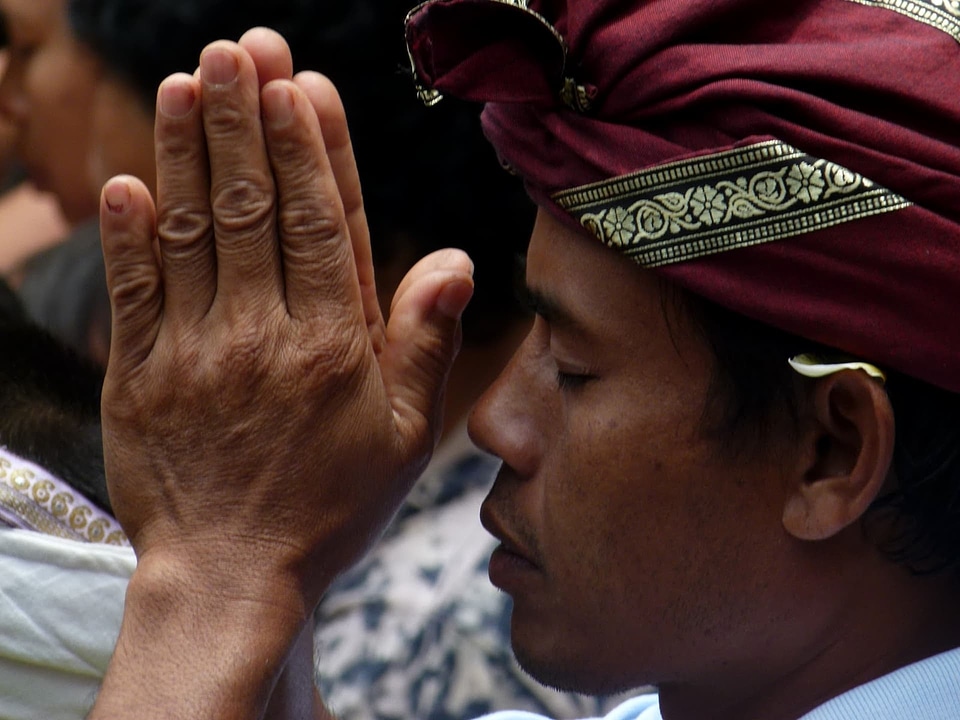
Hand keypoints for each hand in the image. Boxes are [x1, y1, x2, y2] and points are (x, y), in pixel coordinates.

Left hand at [92, 28, 472, 717]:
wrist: (235, 576)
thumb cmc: (332, 505)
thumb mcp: (408, 437)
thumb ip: (427, 342)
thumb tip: (460, 259)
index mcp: (334, 344)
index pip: (325, 223)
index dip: (313, 148)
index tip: (303, 83)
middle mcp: (266, 335)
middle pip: (255, 208)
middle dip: (246, 118)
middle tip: (240, 47)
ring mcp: (197, 352)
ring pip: (194, 234)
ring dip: (187, 152)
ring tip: (186, 83)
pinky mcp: (141, 376)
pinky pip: (134, 294)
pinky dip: (129, 235)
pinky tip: (129, 181)